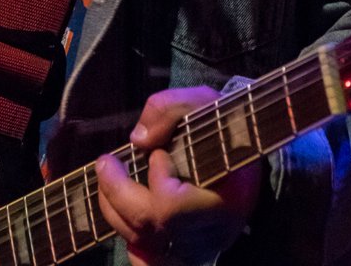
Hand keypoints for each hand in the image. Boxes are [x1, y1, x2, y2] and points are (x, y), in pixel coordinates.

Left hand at [96, 87, 261, 265]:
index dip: (157, 176)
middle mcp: (211, 232)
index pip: (171, 206)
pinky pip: (152, 263)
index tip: (159, 153)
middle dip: (116, 191)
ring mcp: (199, 248)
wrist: (245, 152)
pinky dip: (132, 245)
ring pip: (143, 243)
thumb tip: (137, 140)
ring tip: (108, 177)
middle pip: (151, 226)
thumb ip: (167, 109)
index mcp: (224, 198)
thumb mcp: (202, 102)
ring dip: (113, 209)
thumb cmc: (223, 125)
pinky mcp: (188, 253)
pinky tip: (122, 217)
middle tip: (105, 162)